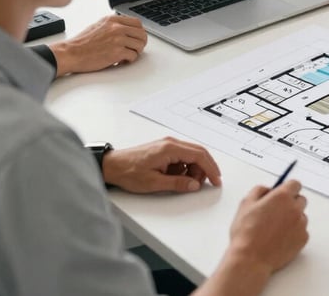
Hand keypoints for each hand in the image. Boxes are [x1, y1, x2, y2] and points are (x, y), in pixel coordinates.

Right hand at [51, 14, 146, 76]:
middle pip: (142, 34)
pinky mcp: (117, 52)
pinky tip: (121, 61)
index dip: (139, 32)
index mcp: (113, 20)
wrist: (70, 53)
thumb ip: (113, 25)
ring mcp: (118, 39)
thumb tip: (126, 29)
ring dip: (136, 52)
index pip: (137, 23)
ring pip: (140, 45)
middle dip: (140, 43)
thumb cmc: (81, 43)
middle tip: (135, 49)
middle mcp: (117, 28)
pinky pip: (133, 56)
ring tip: (127, 55)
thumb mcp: (98, 26)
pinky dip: (129, 60)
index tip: (137, 38)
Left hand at [101, 136, 221, 192]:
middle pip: (198, 152)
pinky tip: (177, 177)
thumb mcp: (154, 183)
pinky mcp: (164, 149)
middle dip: (205, 168)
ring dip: (194, 169)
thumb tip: (194, 185)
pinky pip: (182, 156)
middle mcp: (171, 143)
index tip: (216, 179)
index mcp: (170, 148)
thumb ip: (177, 183)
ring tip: (186, 182)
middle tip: (207, 182)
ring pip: (191, 155)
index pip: (199, 155)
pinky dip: (185, 167)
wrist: (112, 166)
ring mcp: (168, 145)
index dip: (210, 168)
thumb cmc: (129, 172)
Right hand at [228, 180, 308, 275]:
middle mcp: (295, 208)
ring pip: (301, 216)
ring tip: (275, 229)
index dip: (287, 189)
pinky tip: (280, 239)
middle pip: (300, 199)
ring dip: (293, 219)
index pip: (295, 184)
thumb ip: (259, 190)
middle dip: (291, 203)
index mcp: (282, 197)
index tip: (282, 194)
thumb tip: (269, 189)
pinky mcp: (303, 239)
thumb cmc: (246, 232)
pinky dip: (294, 233)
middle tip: (277, 213)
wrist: (250, 259)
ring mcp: (301, 224)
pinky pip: (302, 231)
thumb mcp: (246, 203)